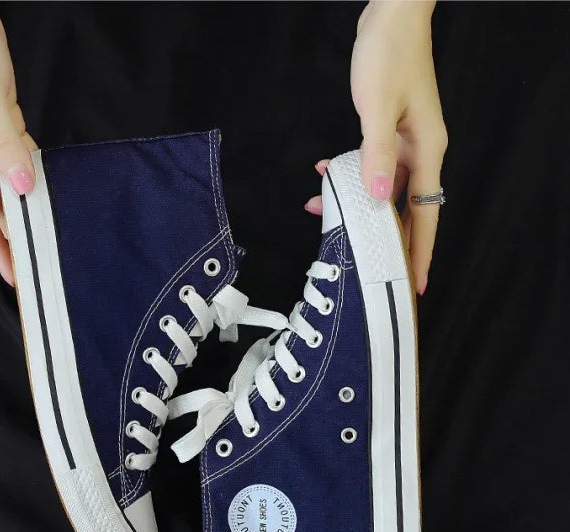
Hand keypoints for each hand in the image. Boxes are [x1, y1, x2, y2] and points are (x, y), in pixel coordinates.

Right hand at [0, 1, 36, 285]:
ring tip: (39, 240)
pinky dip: (25, 182)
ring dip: (18, 214)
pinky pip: (11, 165)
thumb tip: (24, 188)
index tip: (13, 273)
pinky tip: (41, 195)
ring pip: (0, 190)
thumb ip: (8, 145)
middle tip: (31, 267)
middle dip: (7, 239)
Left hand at [305, 1, 446, 294]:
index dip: (420, 251)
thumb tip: (376, 198)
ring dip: (357, 203)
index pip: (425, 214)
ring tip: (325, 215)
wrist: (392, 15)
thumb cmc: (390, 55)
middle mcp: (421, 152)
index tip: (414, 284)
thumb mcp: (378, 108)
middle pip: (405, 209)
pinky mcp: (390, 131)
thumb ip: (376, 155)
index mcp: (427, 151)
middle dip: (384, 237)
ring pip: (383, 188)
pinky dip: (350, 174)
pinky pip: (372, 165)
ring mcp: (406, 142)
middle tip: (366, 266)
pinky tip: (326, 175)